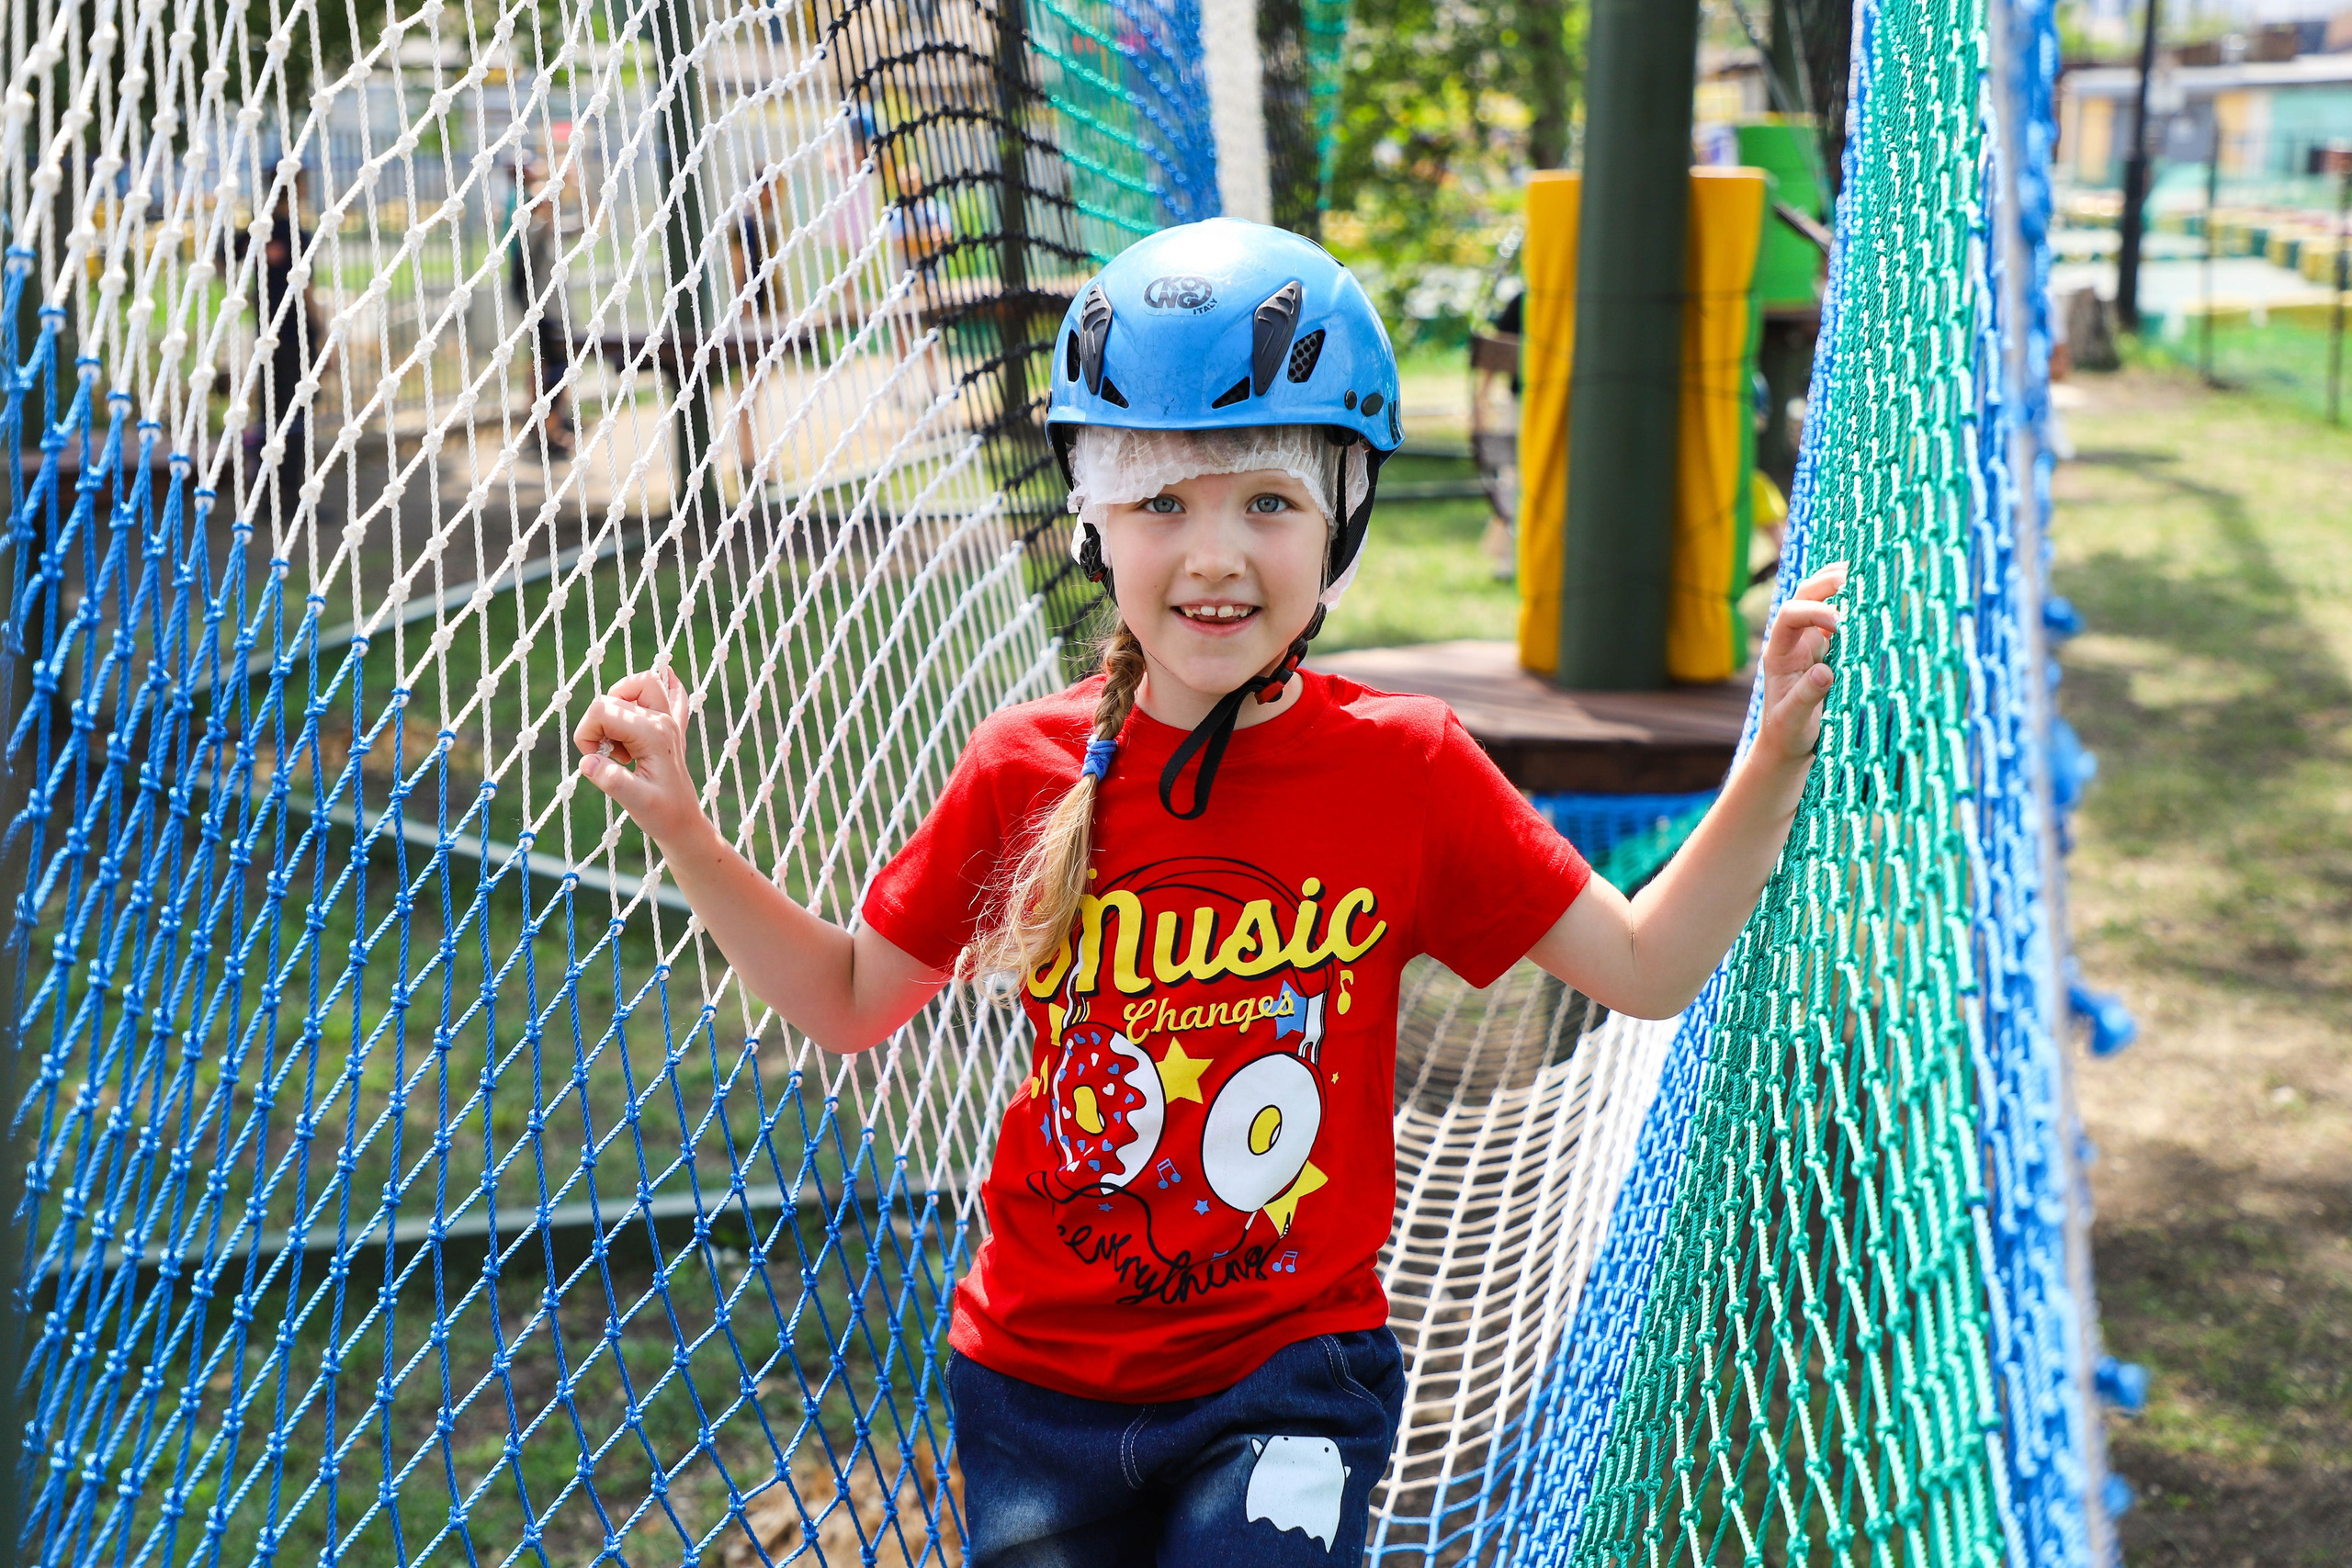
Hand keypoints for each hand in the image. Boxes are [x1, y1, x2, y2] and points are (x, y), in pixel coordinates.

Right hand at [574, 667, 710, 848]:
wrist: (684, 823)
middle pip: (612, 697)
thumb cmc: (663, 814)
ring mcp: (669, 719)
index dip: (586, 734)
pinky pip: (670, 690)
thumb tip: (587, 761)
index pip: (601, 710)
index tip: (595, 759)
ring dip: (618, 706)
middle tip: (610, 755)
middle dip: (598, 725)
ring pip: (638, 683)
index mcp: (654, 734)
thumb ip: (612, 780)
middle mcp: (662, 719)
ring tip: (621, 740)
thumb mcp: (636, 802)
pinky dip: (656, 688)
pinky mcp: (670, 725)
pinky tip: (649, 698)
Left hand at [1754, 561, 1847, 767]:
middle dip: (1825, 583)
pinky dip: (1853, 604)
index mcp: (1779, 653)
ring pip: (1821, 600)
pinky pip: (1839, 617)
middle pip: (1803, 596)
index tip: (1838, 623)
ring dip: (1839, 584)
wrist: (1789, 745)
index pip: (1788, 616)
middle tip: (1855, 575)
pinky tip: (1872, 594)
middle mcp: (1793, 640)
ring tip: (1864, 570)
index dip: (1812, 611)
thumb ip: (1805, 697)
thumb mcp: (1793, 722)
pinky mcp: (1829, 648)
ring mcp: (1811, 641)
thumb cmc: (1787, 735)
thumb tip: (1826, 671)